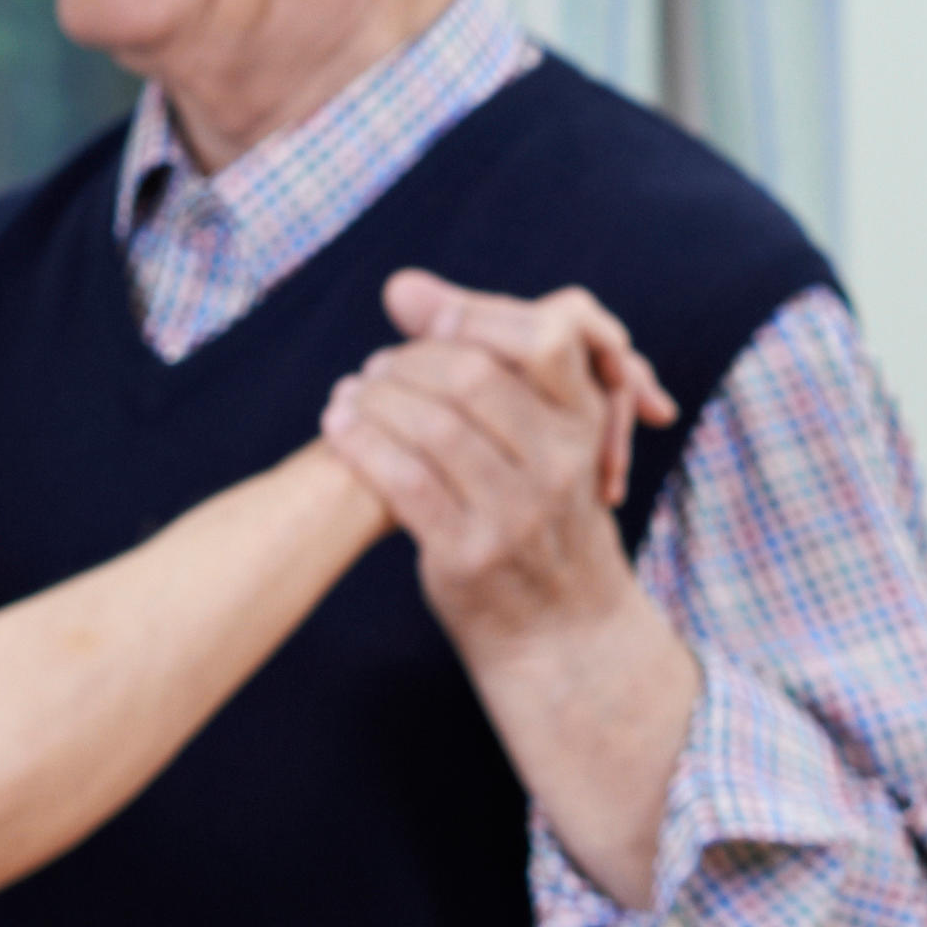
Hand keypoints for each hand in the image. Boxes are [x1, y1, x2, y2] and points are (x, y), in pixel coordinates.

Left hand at [318, 271, 698, 902]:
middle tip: (376, 369)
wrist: (568, 640)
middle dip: (408, 361)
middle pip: (473, 375)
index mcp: (587, 428)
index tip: (423, 317)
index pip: (544, 339)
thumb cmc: (545, 523)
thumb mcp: (551, 442)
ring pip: (433, 424)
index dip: (474, 315)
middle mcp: (562, 466)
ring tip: (351, 397)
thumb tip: (401, 286)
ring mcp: (518, 513)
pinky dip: (360, 445)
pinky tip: (338, 431)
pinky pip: (402, 481)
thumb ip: (493, 363)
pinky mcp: (469, 555)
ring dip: (375, 400)